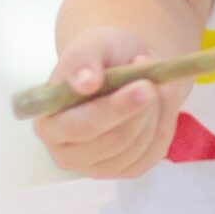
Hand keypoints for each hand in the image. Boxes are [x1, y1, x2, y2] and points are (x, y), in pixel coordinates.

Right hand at [32, 26, 189, 178]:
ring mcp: (98, 166)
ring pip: (139, 147)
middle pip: (114, 141)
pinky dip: (165, 122)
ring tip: (153, 82)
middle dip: (142, 108)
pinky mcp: (127, 169)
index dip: (114, 109)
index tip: (143, 86)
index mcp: (49, 124)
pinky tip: (160, 101)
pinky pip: (155, 151)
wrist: (126, 66)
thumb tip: (85, 82)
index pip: (80, 126)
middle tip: (151, 78)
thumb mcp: (92, 43)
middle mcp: (67, 152)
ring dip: (156, 111)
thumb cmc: (103, 55)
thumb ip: (83, 59)